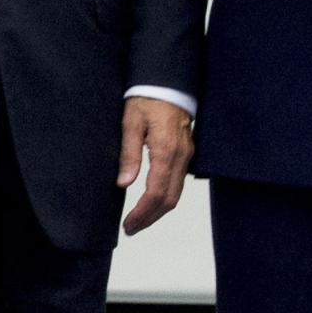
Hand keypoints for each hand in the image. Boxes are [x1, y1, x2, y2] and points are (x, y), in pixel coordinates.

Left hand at [118, 95, 193, 235]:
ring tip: (138, 221)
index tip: (128, 224)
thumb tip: (124, 183)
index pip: (156, 192)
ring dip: (158, 211)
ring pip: (176, 193)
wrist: (168, 83)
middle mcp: (181, 157)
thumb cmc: (147, 100)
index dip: (143, 212)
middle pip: (170, 199)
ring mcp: (187, 156)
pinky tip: (151, 202)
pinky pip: (179, 182)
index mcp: (166, 151)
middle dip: (150, 218)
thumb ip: (128, 154)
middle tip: (131, 229)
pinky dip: (166, 198)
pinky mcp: (187, 153)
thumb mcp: (130, 123)